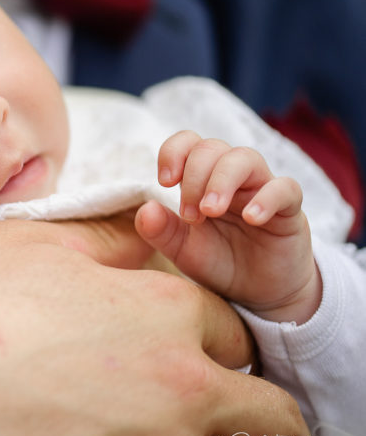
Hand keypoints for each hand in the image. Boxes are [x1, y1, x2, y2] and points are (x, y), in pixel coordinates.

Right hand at [0, 218, 314, 435]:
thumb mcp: (31, 243)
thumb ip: (106, 236)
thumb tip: (146, 228)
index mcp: (162, 308)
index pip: (229, 330)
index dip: (219, 342)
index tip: (207, 359)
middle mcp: (180, 380)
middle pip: (267, 411)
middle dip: (263, 418)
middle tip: (252, 430)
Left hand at [135, 131, 320, 322]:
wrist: (258, 293)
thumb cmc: (219, 262)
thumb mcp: (181, 249)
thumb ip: (160, 230)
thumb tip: (146, 209)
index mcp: (202, 180)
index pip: (188, 143)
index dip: (174, 152)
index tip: (165, 182)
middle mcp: (231, 178)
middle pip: (213, 148)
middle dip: (194, 176)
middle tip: (190, 215)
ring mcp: (261, 189)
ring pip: (246, 158)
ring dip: (222, 180)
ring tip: (210, 211)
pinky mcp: (289, 210)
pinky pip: (285, 188)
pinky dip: (266, 198)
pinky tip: (251, 218)